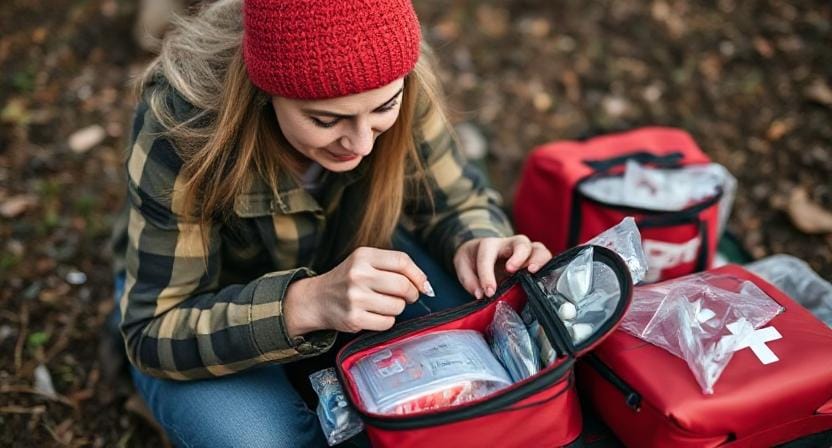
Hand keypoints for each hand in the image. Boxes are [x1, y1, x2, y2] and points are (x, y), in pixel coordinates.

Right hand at [283, 247, 432, 337]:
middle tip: (407, 296)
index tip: (423, 284)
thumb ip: (393, 267)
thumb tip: (425, 285)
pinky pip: (387, 322)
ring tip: (384, 304)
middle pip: (403, 285)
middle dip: (411, 293)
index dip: (418, 275)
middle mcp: (358, 275)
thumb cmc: (347, 280)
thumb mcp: (365, 262)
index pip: (402, 261)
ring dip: (397, 307)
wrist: (317, 299)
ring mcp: (355, 298)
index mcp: (363, 256)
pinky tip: (375, 314)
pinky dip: (387, 320)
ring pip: (398, 306)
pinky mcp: (354, 318)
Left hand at [453, 235, 551, 298]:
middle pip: (521, 243)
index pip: (488, 256)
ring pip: (538, 249)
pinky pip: (546, 261)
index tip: (488, 292)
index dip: (487, 274)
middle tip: (512, 270)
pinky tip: (544, 280)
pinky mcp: (534, 261)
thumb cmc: (473, 259)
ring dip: (538, 260)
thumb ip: (468, 280)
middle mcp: (509, 245)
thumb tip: (481, 294)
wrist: (481, 251)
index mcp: (488, 245)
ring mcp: (525, 252)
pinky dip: (548, 269)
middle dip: (519, 256)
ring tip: (533, 272)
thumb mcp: (463, 266)